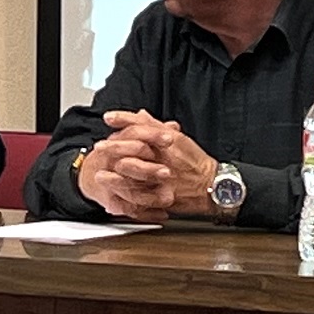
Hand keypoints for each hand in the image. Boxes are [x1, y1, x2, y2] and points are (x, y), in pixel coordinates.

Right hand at [75, 132, 173, 220]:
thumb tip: (173, 126)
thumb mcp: (131, 139)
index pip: (135, 134)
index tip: (170, 138)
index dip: (154, 135)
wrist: (93, 174)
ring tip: (168, 198)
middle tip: (167, 173)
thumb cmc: (116, 154)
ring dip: (150, 194)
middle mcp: (113, 161)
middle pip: (131, 163)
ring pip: (129, 189)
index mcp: (119, 142)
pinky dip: (147, 213)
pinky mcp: (110, 200)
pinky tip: (162, 214)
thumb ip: (153, 131)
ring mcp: (110, 181)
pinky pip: (128, 207)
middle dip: (150, 169)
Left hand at [102, 110, 217, 217]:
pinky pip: (142, 199)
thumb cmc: (196, 162)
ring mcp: (164, 179)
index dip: (124, 120)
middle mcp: (166, 158)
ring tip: (100, 175)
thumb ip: (155, 127)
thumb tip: (138, 114)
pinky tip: (114, 196)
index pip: (143, 126)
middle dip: (114, 148)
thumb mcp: (179, 139)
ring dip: (115, 176)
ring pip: (135, 176)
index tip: (108, 118)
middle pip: (136, 150)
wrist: (213, 186)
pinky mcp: (164, 198)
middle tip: (100, 147)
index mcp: (169, 142)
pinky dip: (127, 198)